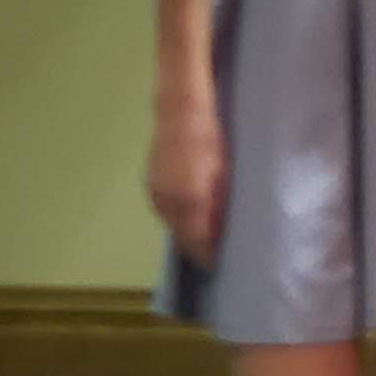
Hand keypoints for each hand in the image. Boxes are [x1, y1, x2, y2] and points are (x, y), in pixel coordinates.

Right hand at [145, 86, 226, 268]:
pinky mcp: (150, 185)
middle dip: (195, 246)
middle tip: (211, 253)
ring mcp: (156, 192)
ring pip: (171, 223)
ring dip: (185, 232)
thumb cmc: (211, 140)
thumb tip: (218, 229)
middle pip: (181, 235)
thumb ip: (219, 202)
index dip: (206, 252)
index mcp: (190, 198)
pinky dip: (175, 218)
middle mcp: (168, 200)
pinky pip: (163, 211)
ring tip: (201, 238)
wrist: (179, 114)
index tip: (216, 262)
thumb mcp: (225, 172)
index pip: (196, 238)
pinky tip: (186, 217)